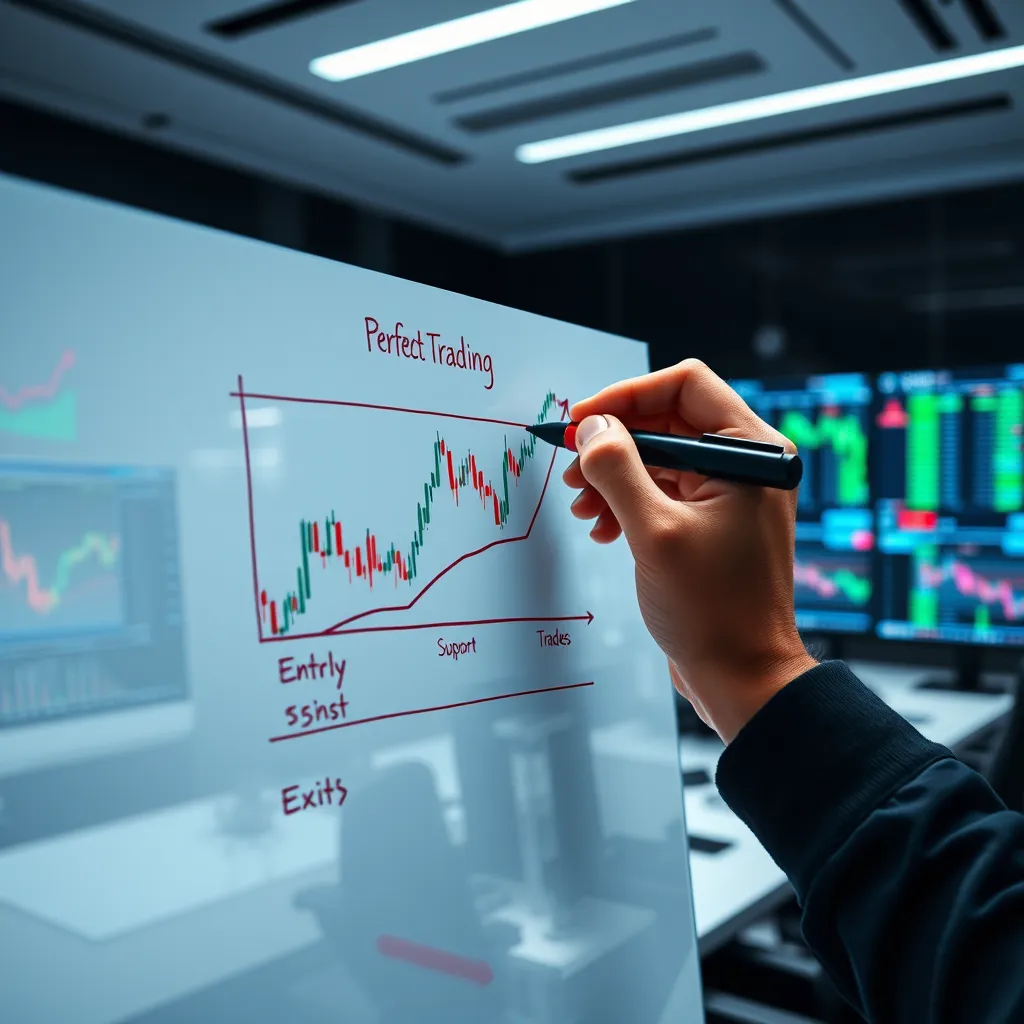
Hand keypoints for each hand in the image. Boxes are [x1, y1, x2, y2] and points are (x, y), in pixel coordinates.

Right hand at [564, 359, 815, 742]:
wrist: (742, 678)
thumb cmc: (714, 611)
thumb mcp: (655, 533)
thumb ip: (618, 470)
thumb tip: (590, 428)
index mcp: (751, 452)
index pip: (685, 386)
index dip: (626, 397)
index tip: (581, 421)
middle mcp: (745, 464)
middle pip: (667, 420)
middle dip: (613, 443)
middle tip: (571, 469)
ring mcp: (728, 494)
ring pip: (658, 457)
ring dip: (613, 476)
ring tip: (581, 507)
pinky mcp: (710, 522)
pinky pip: (661, 491)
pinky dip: (626, 502)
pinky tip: (601, 529)